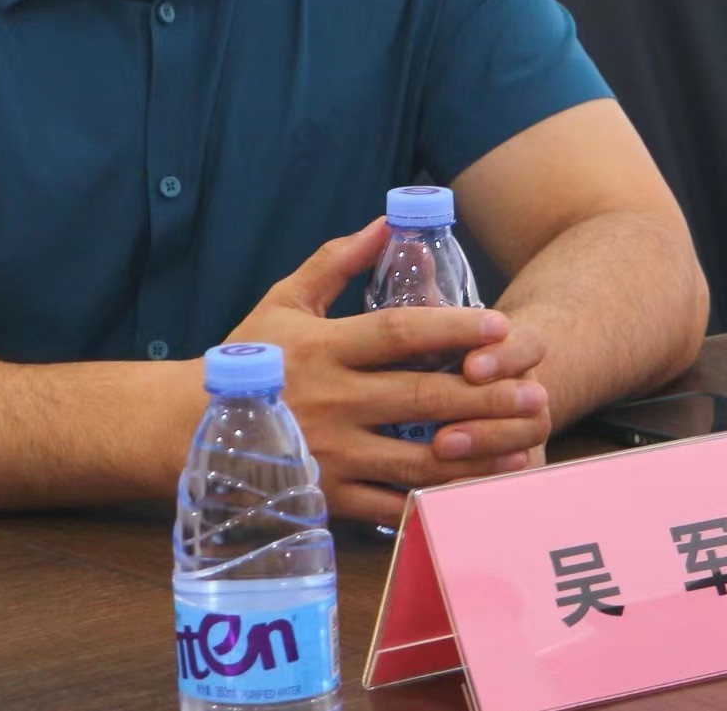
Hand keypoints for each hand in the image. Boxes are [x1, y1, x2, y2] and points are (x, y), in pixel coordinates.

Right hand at [229, 218, 551, 524]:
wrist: (190, 428)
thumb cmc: (246, 357)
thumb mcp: (284, 299)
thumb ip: (336, 262)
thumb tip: (385, 221)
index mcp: (323, 347)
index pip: (397, 333)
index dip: (451, 326)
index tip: (499, 323)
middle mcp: (331, 400)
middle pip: (421, 398)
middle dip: (484, 396)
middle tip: (536, 392)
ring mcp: (332, 454)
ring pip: (418, 460)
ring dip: (478, 453)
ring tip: (524, 443)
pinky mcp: (331, 497)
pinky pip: (394, 505)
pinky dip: (439, 502)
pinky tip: (478, 492)